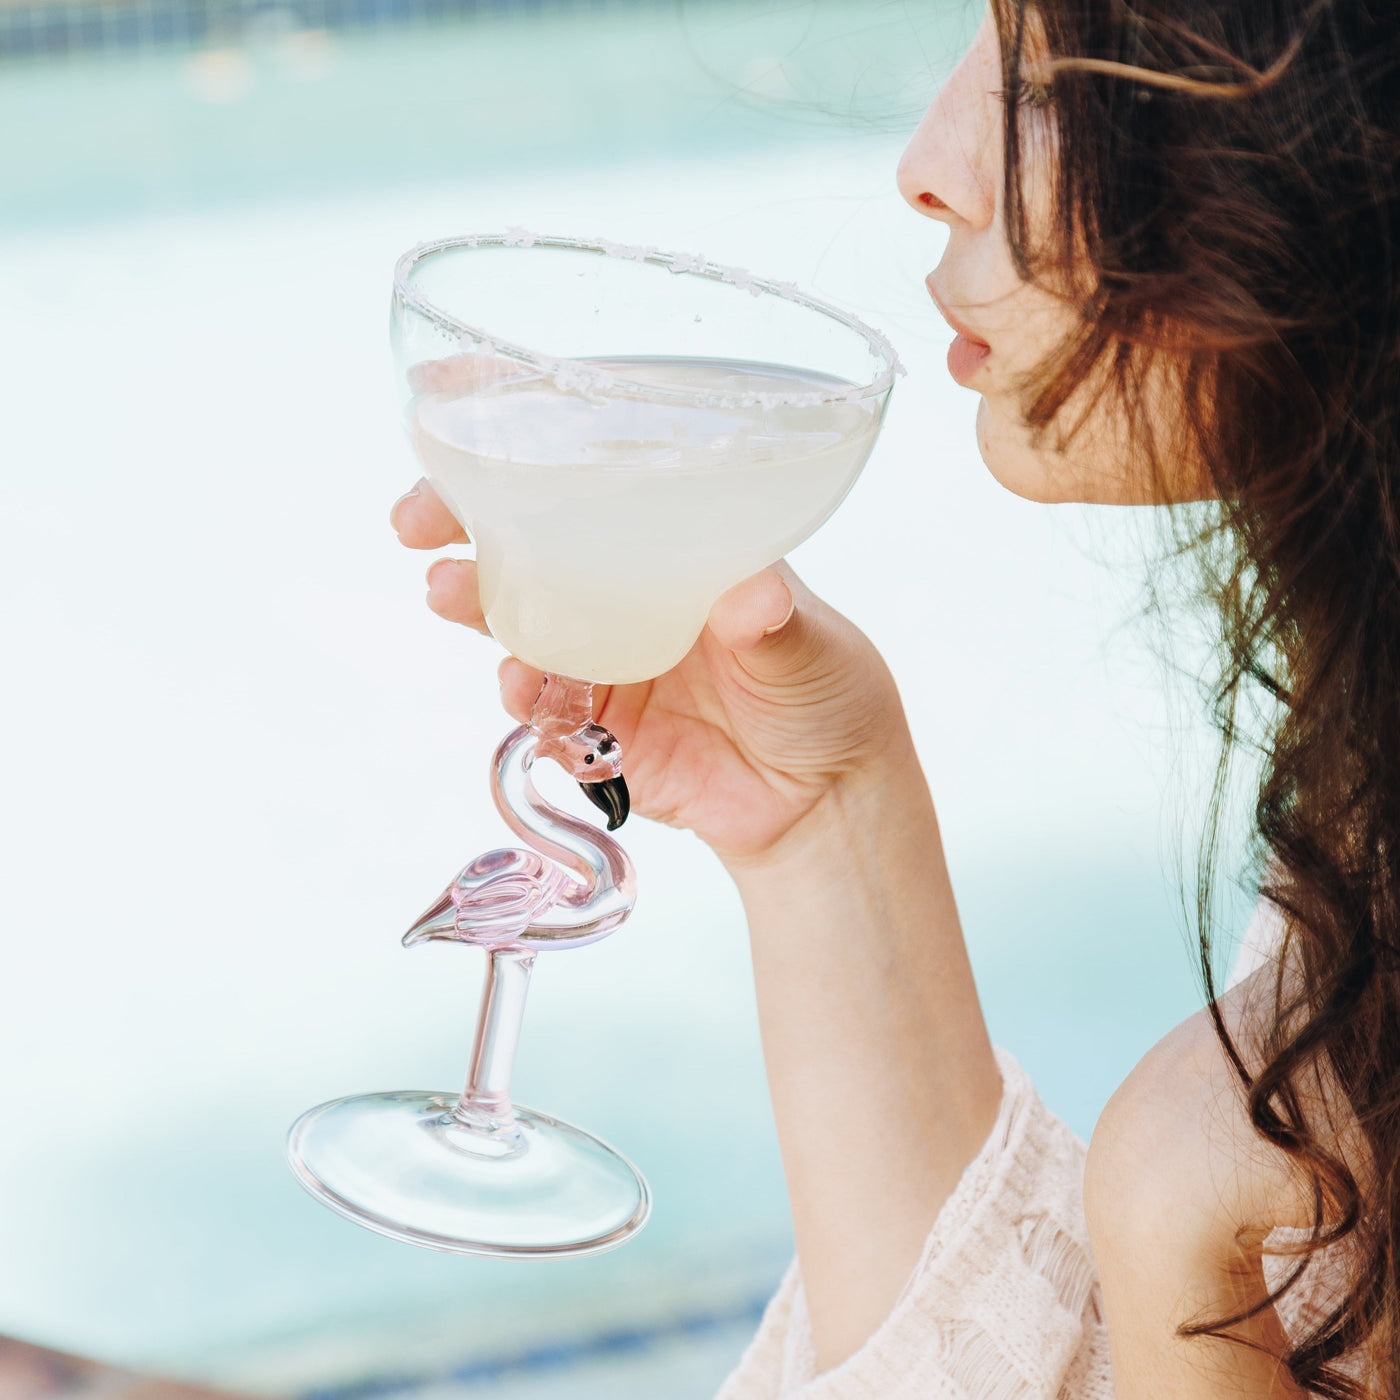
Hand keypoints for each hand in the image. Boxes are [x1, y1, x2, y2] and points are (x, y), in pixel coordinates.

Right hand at [391, 481, 912, 863]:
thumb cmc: (829, 693)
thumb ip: (775, 623)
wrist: (823, 799)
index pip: (593, 472)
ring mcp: (605, 657)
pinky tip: (521, 691)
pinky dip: (521, 696)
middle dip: (458, 518)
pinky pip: (538, 707)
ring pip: (515, 618)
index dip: (523, 433)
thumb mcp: (810, 643)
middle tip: (417, 517)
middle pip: (525, 539)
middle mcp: (629, 591)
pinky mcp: (596, 726)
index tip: (451, 397)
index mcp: (676, 544)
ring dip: (472, 602)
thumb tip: (752, 597)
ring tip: (449, 593)